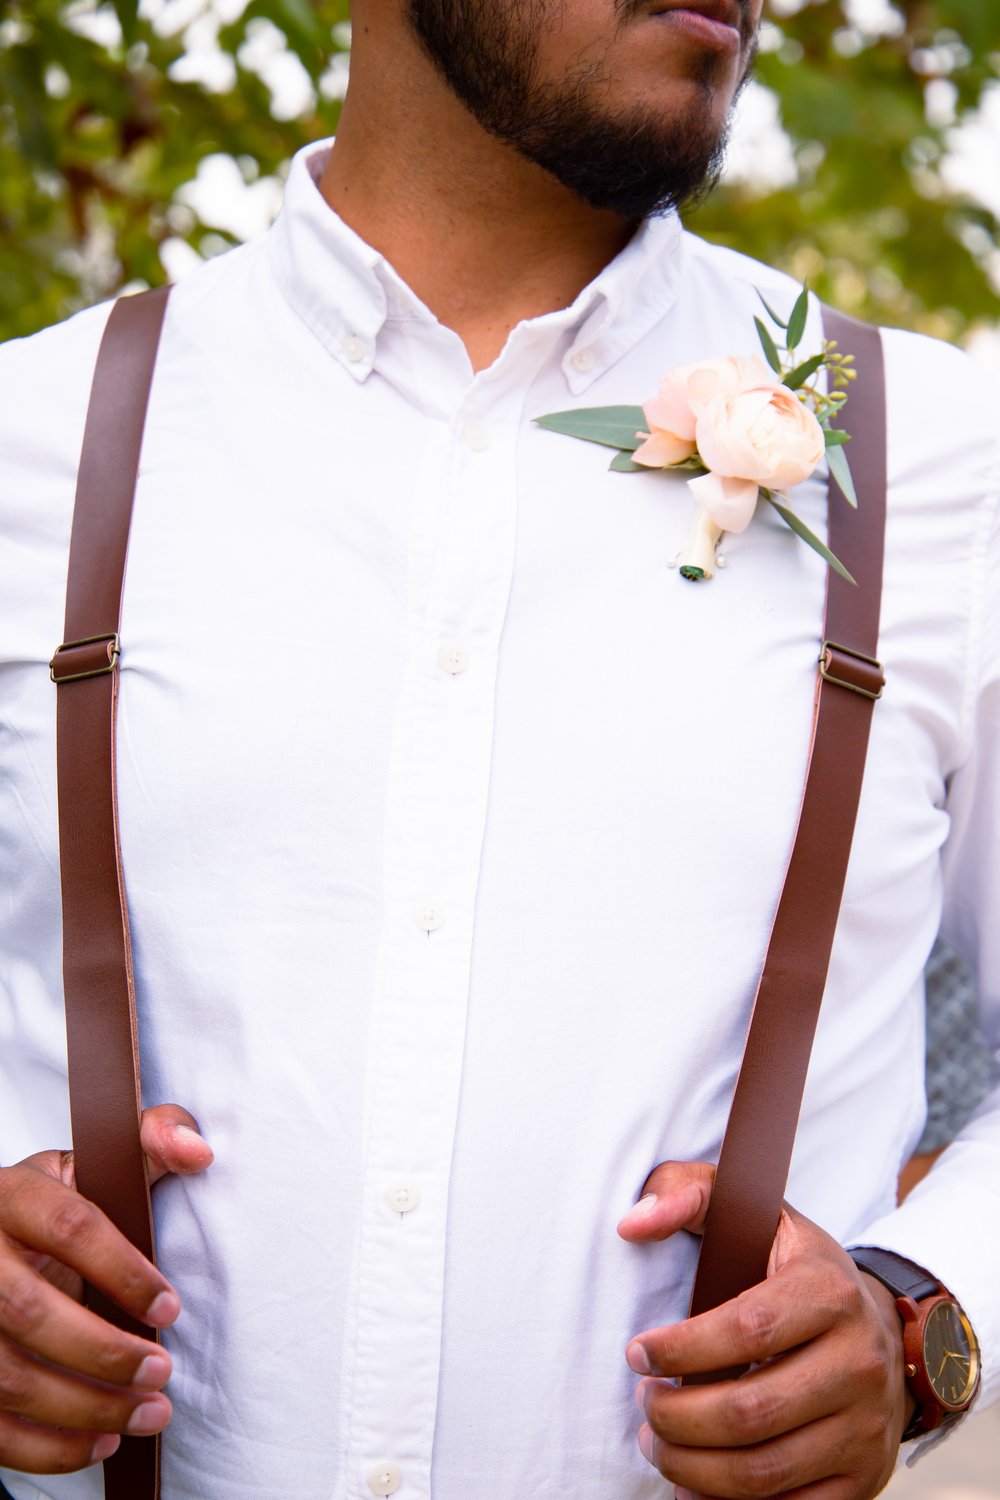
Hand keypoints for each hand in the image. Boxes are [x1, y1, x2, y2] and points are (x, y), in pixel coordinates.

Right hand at [0, 1104, 212, 1474]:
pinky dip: (48, 1448)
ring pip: (9, 1377)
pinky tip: (101, 1442)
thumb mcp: (93, 1165)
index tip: (170, 1305)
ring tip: (149, 1412)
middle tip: (162, 1370)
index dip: (123, 1269)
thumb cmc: (55, 1206)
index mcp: (14, 1195)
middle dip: (104, 1350)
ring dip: (86, 1408)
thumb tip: (198, 1150)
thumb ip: (151, 1143)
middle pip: (29, 1312)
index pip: (69, 1225)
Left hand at [618, 1161, 911, 1498]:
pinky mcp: (865, 1477)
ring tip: (656, 1443)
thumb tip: (633, 1221)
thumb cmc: (795, 1268)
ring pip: (765, 1470)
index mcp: (829, 1291)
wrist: (880, 1325)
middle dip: (676, 1419)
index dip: (681, 1349)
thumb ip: (688, 1194)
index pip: (747, 1330)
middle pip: (750, 1412)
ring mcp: (867, 1425)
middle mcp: (858, 1361)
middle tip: (643, 1404)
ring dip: (692, 1468)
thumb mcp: (753, 1213)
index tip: (636, 1352)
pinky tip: (694, 1483)